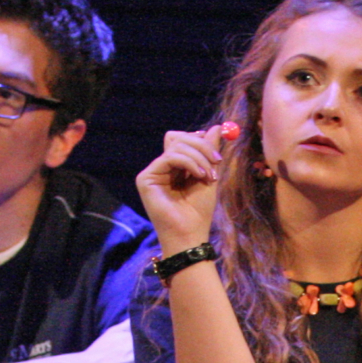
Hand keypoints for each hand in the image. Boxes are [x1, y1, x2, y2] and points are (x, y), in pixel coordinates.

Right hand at [136, 122, 239, 250]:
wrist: (190, 235)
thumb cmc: (199, 212)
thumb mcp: (208, 176)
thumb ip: (209, 152)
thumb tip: (216, 127)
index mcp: (174, 168)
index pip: (182, 141)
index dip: (198, 140)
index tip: (216, 152)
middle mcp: (161, 168)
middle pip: (177, 138)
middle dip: (200, 146)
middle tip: (216, 161)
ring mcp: (152, 173)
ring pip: (175, 145)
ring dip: (198, 156)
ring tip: (208, 175)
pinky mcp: (145, 178)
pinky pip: (169, 157)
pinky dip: (188, 162)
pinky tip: (199, 175)